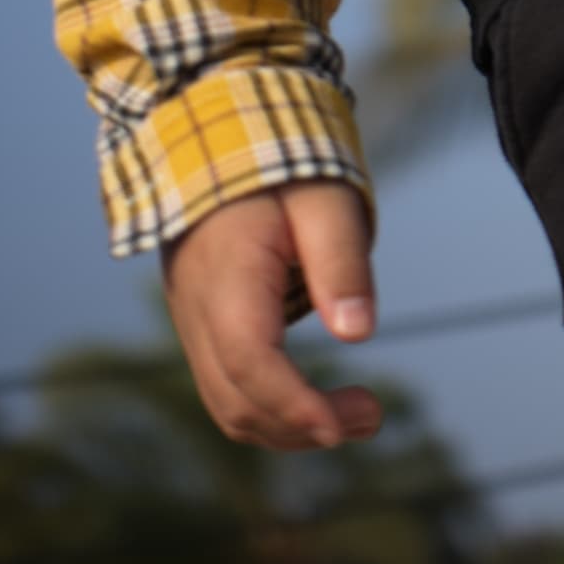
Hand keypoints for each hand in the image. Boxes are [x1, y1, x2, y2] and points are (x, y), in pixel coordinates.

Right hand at [160, 179, 381, 450]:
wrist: (220, 138)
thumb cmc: (282, 165)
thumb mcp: (325, 201)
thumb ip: (341, 264)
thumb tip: (359, 334)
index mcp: (226, 279)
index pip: (251, 363)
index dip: (296, 405)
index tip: (346, 423)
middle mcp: (196, 312)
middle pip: (236, 401)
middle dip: (303, 426)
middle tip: (373, 414)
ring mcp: (190, 322)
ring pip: (226, 403)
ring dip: (287, 425)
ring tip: (355, 415)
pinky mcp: (200, 324)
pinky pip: (225, 385)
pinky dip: (268, 406)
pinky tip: (315, 398)